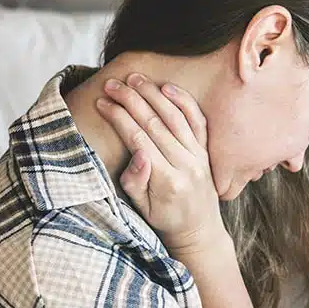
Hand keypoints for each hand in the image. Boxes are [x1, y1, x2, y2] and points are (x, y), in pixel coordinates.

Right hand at [95, 73, 227, 253]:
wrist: (198, 228)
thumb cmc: (164, 218)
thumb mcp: (142, 208)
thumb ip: (136, 182)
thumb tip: (137, 153)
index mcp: (167, 181)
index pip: (139, 140)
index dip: (118, 118)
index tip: (102, 103)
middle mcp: (186, 165)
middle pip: (155, 124)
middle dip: (131, 100)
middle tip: (112, 83)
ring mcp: (199, 156)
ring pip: (175, 117)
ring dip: (153, 94)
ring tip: (134, 78)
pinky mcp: (206, 151)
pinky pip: (197, 121)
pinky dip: (183, 102)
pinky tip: (166, 87)